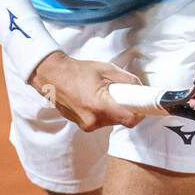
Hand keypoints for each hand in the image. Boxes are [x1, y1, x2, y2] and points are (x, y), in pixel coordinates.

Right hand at [28, 52, 143, 131]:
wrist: (52, 76)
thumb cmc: (78, 71)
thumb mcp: (106, 69)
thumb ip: (127, 80)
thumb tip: (140, 88)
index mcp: (100, 105)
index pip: (130, 119)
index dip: (139, 113)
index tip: (141, 105)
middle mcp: (94, 120)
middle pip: (121, 120)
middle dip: (124, 108)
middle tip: (120, 93)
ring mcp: (86, 125)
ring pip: (111, 121)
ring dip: (113, 110)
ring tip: (103, 94)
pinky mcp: (82, 125)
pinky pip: (100, 121)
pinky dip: (102, 112)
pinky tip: (93, 99)